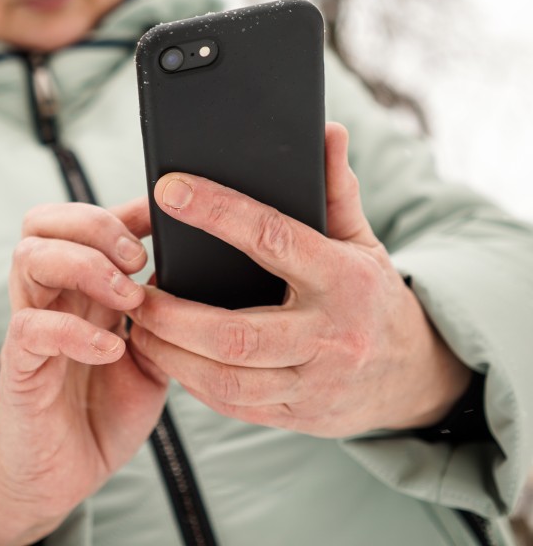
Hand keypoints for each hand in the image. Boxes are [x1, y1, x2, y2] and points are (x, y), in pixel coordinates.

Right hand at [0, 200, 168, 545]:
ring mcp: (31, 326)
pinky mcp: (20, 366)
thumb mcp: (152, 355)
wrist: (68, 473)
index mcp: (79, 286)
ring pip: (29, 258)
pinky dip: (75, 330)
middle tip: (139, 258)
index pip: (81, 219)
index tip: (165, 214)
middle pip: (42, 222)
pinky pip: (32, 327)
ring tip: (128, 299)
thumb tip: (198, 276)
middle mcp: (50, 296)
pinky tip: (110, 348)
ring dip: (85, 266)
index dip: (122, 208)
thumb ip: (164, 316)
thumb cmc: (106, 408)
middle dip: (95, 225)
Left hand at [127, 122, 471, 438]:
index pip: (273, 239)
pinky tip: (163, 354)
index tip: (168, 191)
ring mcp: (313, 383)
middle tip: (133, 292)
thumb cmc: (371, 294)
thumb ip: (335, 190)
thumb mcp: (361, 239)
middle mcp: (329, 336)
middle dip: (174, 316)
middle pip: (238, 335)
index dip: (218, 212)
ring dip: (171, 354)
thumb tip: (326, 130)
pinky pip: (232, 404)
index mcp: (342, 279)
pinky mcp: (296, 415)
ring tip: (137, 324)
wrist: (412, 375)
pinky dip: (189, 381)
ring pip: (228, 379)